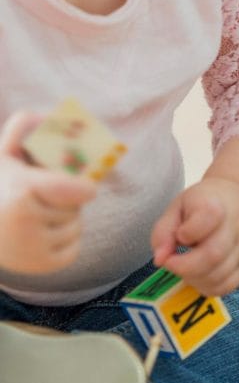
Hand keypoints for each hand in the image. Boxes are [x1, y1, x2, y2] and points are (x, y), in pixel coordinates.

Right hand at [0, 111, 96, 274]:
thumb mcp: (5, 156)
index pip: (76, 190)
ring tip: (39, 216)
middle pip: (75, 207)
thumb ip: (22, 127)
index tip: (87, 187)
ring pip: (75, 227)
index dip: (85, 187)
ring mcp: (33, 251)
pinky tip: (41, 235)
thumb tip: (48, 113)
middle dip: (67, 202)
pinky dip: (64, 242)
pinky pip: (72, 250)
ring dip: (65, 220)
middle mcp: (28, 224)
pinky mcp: (40, 269)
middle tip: (46, 199)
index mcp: (22, 193)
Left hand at [150, 177, 238, 296]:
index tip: (179, 236)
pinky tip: (199, 275)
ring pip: (220, 276)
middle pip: (213, 254)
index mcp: (217, 204)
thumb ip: (164, 231)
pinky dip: (207, 286)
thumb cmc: (205, 204)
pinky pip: (227, 286)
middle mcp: (238, 224)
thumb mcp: (180, 206)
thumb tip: (160, 260)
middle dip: (184, 267)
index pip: (208, 216)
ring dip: (194, 279)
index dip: (187, 233)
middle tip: (173, 262)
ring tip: (186, 267)